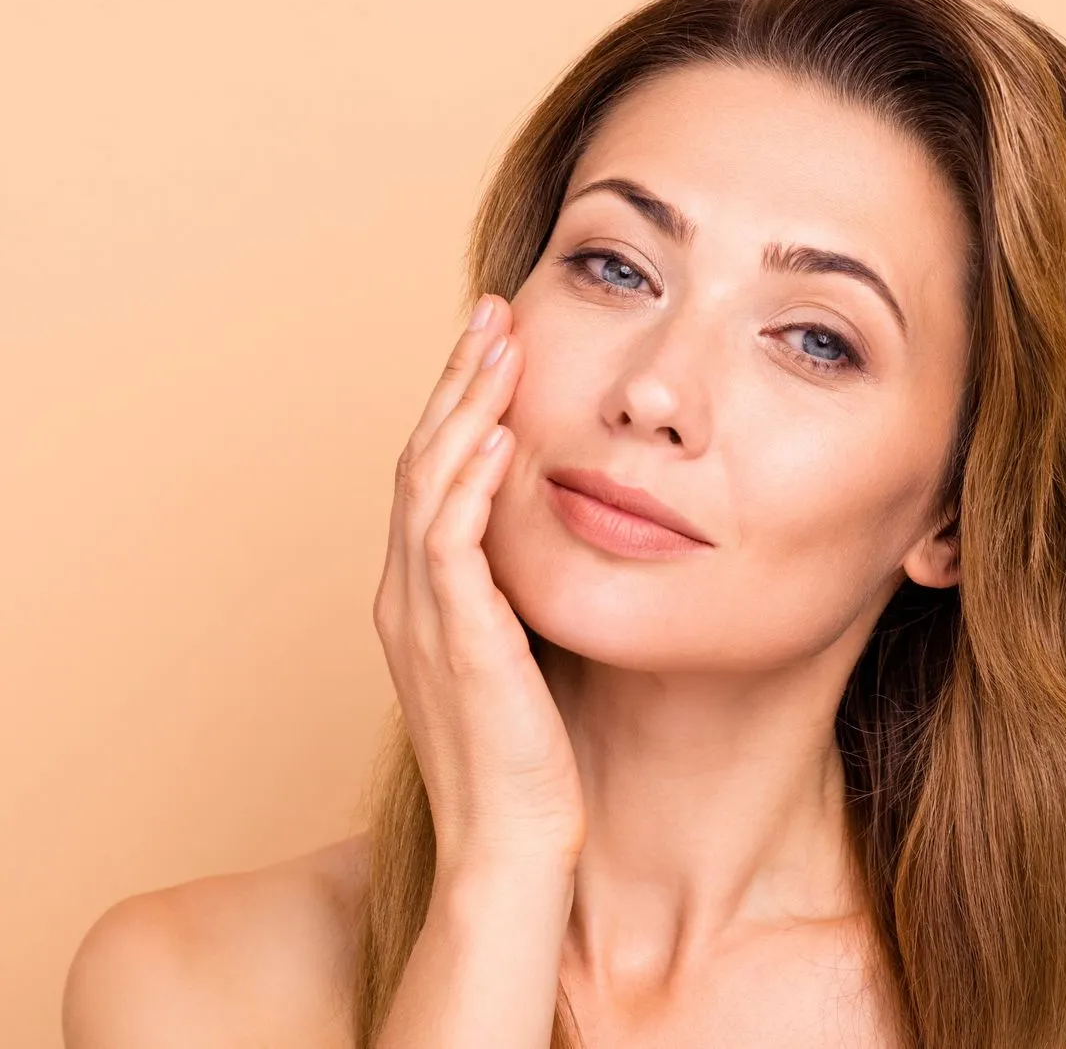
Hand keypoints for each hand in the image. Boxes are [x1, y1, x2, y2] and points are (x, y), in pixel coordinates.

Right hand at [372, 293, 584, 879]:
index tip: (496, 346)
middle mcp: (408, 598)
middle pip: (421, 460)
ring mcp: (423, 620)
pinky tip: (497, 435)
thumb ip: (521, 592)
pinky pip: (450, 547)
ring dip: (463, 408)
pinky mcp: (456, 645)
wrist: (512, 848)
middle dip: (457, 381)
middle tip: (493, 312)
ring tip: (498, 343)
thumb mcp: (524, 654)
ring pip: (428, 486)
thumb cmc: (530, 758)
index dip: (460, 404)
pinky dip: (468, 485)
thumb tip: (562, 536)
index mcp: (422, 598)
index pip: (433, 476)